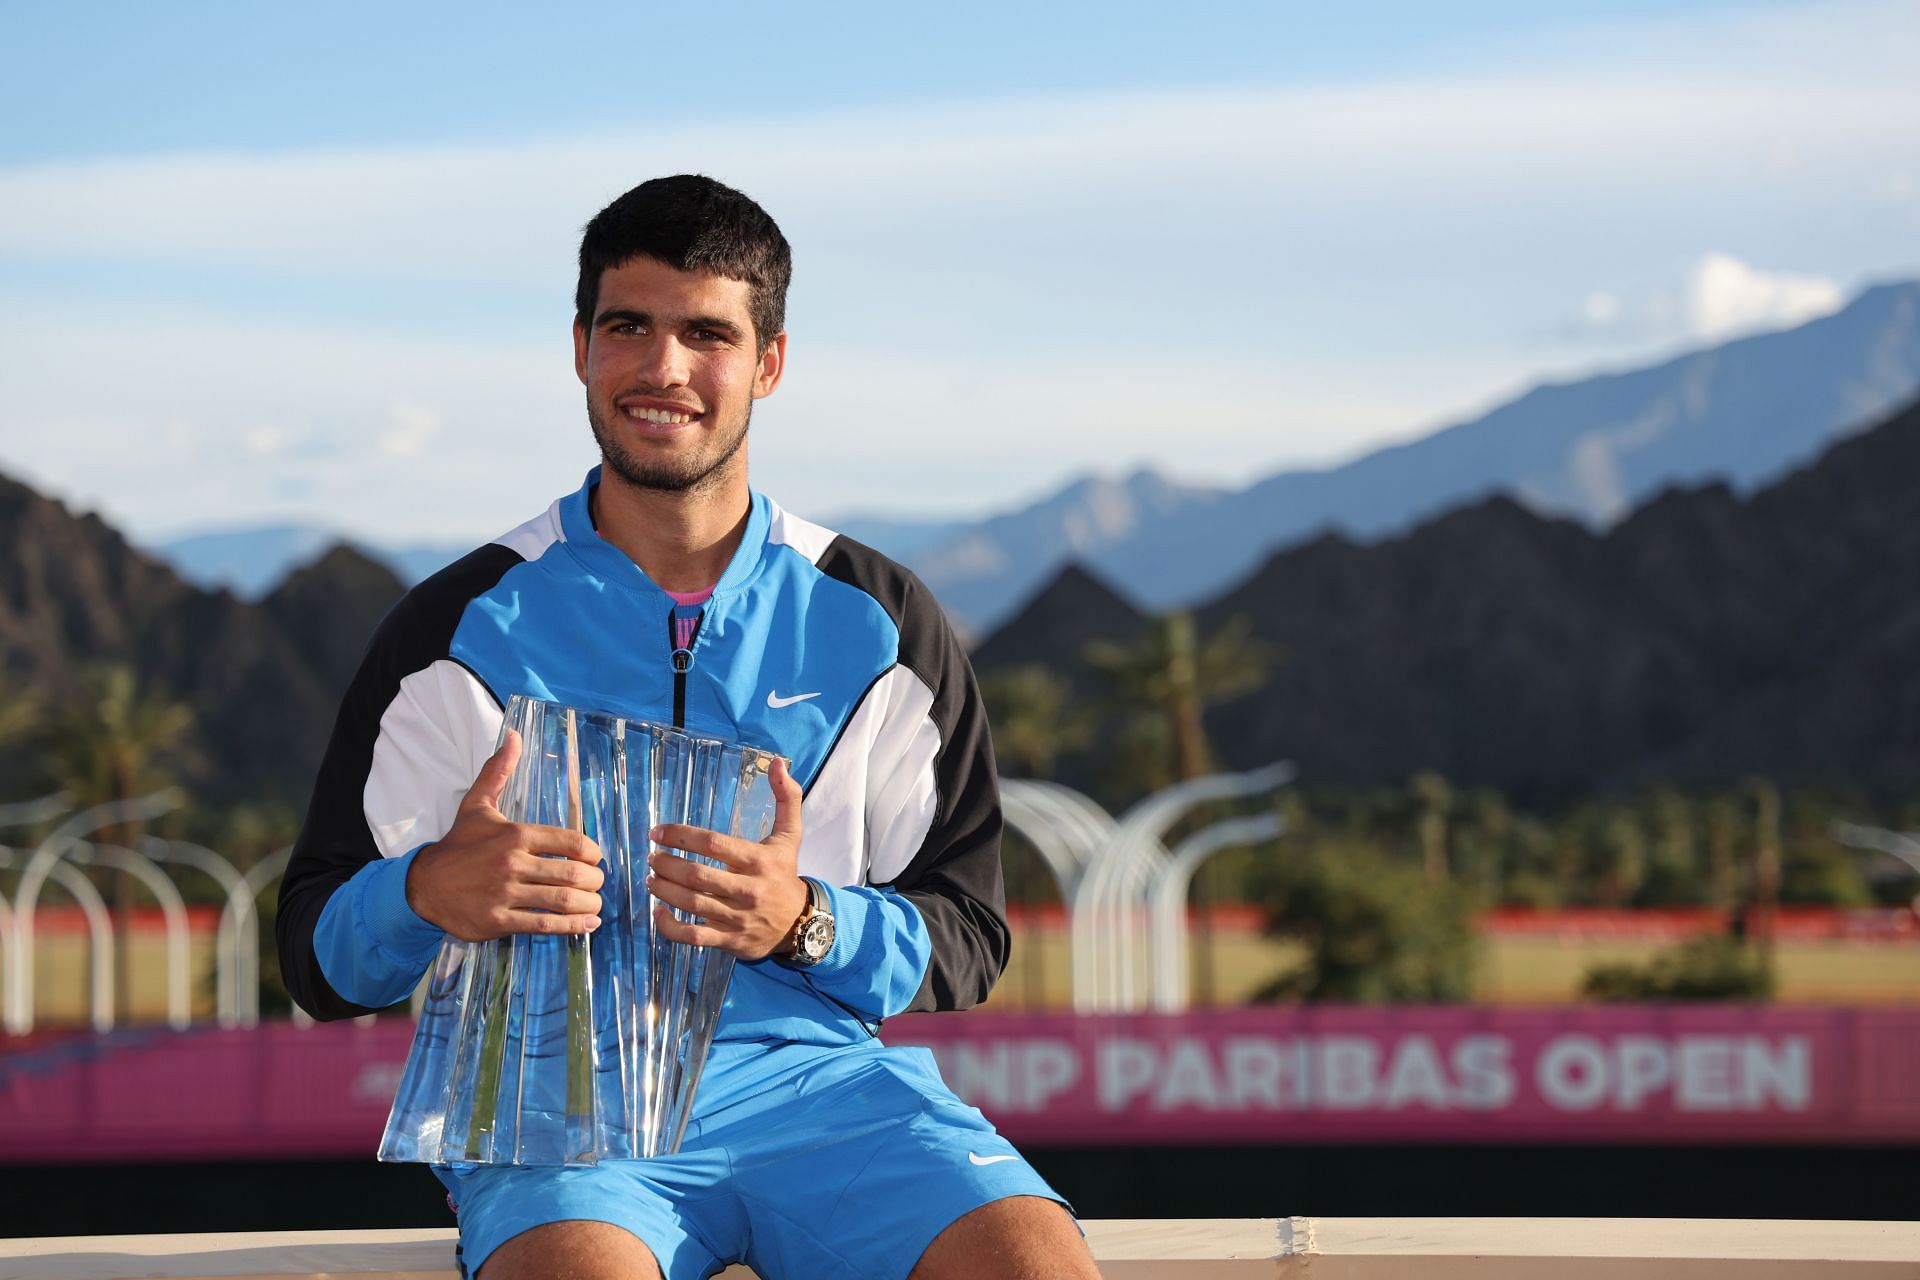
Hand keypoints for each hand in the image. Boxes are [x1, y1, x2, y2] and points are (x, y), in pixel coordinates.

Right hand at [405, 730, 604, 940]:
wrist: (423, 885)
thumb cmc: (458, 845)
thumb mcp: (477, 805)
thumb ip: (498, 771)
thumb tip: (513, 736)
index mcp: (515, 835)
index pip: (571, 842)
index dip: (593, 852)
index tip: (595, 858)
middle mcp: (512, 863)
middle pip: (572, 874)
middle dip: (595, 881)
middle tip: (597, 884)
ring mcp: (505, 894)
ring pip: (561, 901)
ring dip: (588, 905)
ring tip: (596, 906)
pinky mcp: (498, 921)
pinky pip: (543, 925)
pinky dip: (571, 927)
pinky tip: (586, 925)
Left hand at [647, 756, 806, 959]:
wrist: (800, 922)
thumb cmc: (785, 873)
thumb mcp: (790, 835)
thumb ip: (786, 797)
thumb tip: (778, 762)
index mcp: (758, 860)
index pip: (712, 844)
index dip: (680, 836)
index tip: (658, 832)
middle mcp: (747, 889)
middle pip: (697, 876)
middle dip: (667, 864)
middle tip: (652, 856)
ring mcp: (737, 917)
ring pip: (692, 904)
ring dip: (664, 890)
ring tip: (651, 878)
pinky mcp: (729, 940)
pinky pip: (693, 937)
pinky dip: (670, 927)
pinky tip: (658, 912)